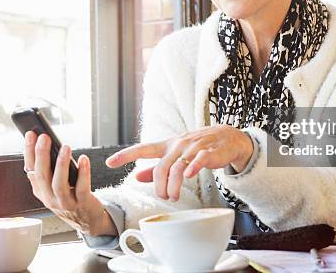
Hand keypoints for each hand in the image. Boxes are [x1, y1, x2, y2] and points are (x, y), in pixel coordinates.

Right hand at [23, 131, 116, 236]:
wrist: (89, 221)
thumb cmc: (71, 198)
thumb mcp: (54, 187)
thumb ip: (49, 170)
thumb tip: (44, 145)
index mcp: (41, 192)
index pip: (31, 170)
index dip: (29, 152)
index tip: (30, 135)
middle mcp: (50, 198)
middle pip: (42, 176)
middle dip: (41, 155)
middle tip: (44, 137)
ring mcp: (66, 203)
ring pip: (59, 184)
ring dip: (61, 164)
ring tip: (65, 147)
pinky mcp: (83, 203)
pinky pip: (82, 188)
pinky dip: (83, 173)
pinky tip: (84, 159)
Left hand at [105, 125, 253, 201]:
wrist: (227, 138)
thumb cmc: (197, 147)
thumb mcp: (174, 154)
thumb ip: (155, 167)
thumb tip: (135, 176)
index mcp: (167, 146)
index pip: (142, 149)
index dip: (125, 155)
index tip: (109, 162)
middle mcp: (177, 145)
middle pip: (161, 167)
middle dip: (159, 185)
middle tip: (163, 197)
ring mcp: (193, 148)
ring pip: (177, 168)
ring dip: (173, 185)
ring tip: (173, 196)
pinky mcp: (208, 153)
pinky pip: (198, 161)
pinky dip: (192, 169)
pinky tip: (189, 177)